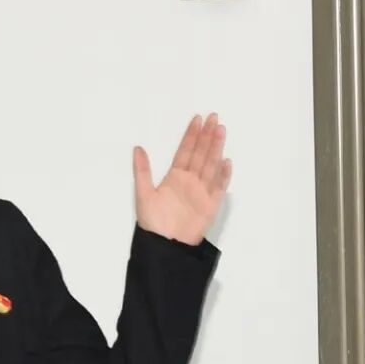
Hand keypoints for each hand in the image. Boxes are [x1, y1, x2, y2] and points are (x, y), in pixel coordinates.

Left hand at [133, 113, 230, 245]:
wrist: (166, 246)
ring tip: (221, 130)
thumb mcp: (142, 194)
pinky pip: (219, 187)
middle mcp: (190, 181)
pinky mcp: (211, 204)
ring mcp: (202, 191)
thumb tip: (137, 147)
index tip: (197, 119)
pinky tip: (227, 161)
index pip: (185, 151)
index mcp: (174, 177)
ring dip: (216, 148)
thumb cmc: (153, 222)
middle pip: (200, 154)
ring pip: (211, 165)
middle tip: (213, 117)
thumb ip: (142, 171)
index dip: (191, 135)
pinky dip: (224, 175)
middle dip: (207, 136)